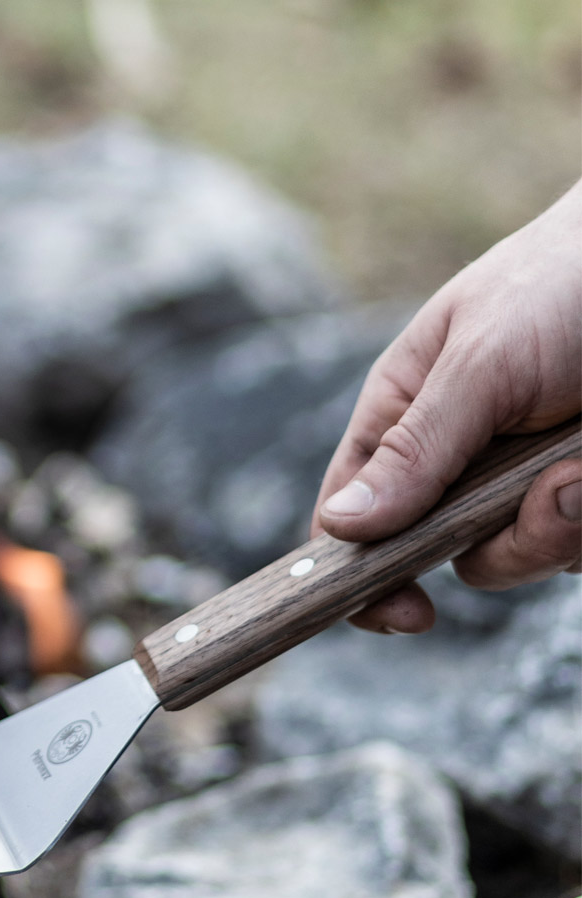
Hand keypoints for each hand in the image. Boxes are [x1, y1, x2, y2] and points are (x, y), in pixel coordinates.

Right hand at [314, 185, 581, 631]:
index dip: (362, 574)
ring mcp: (528, 479)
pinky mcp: (581, 488)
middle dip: (514, 539)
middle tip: (554, 494)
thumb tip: (340, 528)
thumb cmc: (560, 284)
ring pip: (531, 554)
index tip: (402, 614)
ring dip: (571, 521)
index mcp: (405, 420)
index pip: (353, 518)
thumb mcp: (479, 360)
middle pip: (455, 554)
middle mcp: (461, 461)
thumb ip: (416, 447)